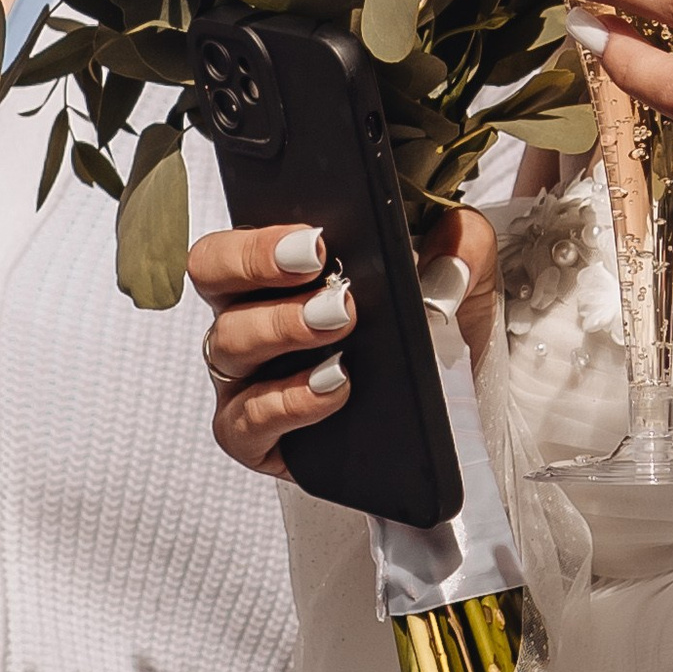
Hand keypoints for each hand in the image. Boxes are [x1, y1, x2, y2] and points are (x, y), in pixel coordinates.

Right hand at [185, 210, 496, 479]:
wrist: (453, 423)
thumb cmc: (430, 342)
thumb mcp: (459, 288)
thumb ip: (460, 249)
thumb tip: (454, 239)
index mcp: (281, 270)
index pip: (241, 236)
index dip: (262, 235)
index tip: (316, 241)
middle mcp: (251, 315)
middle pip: (212, 273)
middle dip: (256, 263)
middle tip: (318, 267)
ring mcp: (247, 378)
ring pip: (228, 343)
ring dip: (281, 327)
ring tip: (338, 326)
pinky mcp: (256, 436)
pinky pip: (245, 420)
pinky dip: (288, 402)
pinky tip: (333, 387)